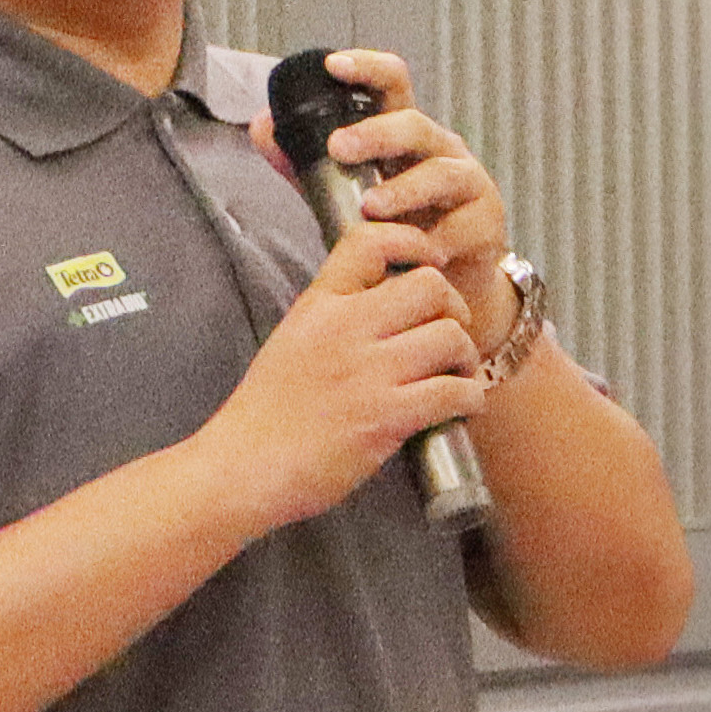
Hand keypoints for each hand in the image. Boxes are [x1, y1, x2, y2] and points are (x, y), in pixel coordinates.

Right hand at [195, 216, 481, 533]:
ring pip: (450, 336)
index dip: (413, 242)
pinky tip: (462, 406)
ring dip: (466, 357)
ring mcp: (367, 372)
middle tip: (450, 334)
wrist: (240, 469)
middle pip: (430, 286)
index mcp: (319, 305)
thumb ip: (333, 319)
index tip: (432, 260)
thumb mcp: (292, 341)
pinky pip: (454, 391)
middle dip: (453, 307)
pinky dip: (470, 397)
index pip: (371, 243)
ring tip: (458, 374)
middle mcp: (345, 328)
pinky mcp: (386, 417)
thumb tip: (384, 309)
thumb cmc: (263, 416)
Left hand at [248, 50, 517, 346]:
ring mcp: (468, 184)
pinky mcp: (486, 224)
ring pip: (441, 173)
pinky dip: (435, 239)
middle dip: (375, 133)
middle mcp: (440, 150)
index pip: (391, 84)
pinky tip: (415, 252)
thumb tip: (261, 126)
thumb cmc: (399, 227)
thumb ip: (305, 164)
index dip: (366, 68)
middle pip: (414, 125)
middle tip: (339, 147)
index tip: (333, 65)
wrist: (450, 282)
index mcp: (405, 134)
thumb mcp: (345, 193)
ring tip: (371, 209)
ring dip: (404, 190)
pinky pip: (461, 226)